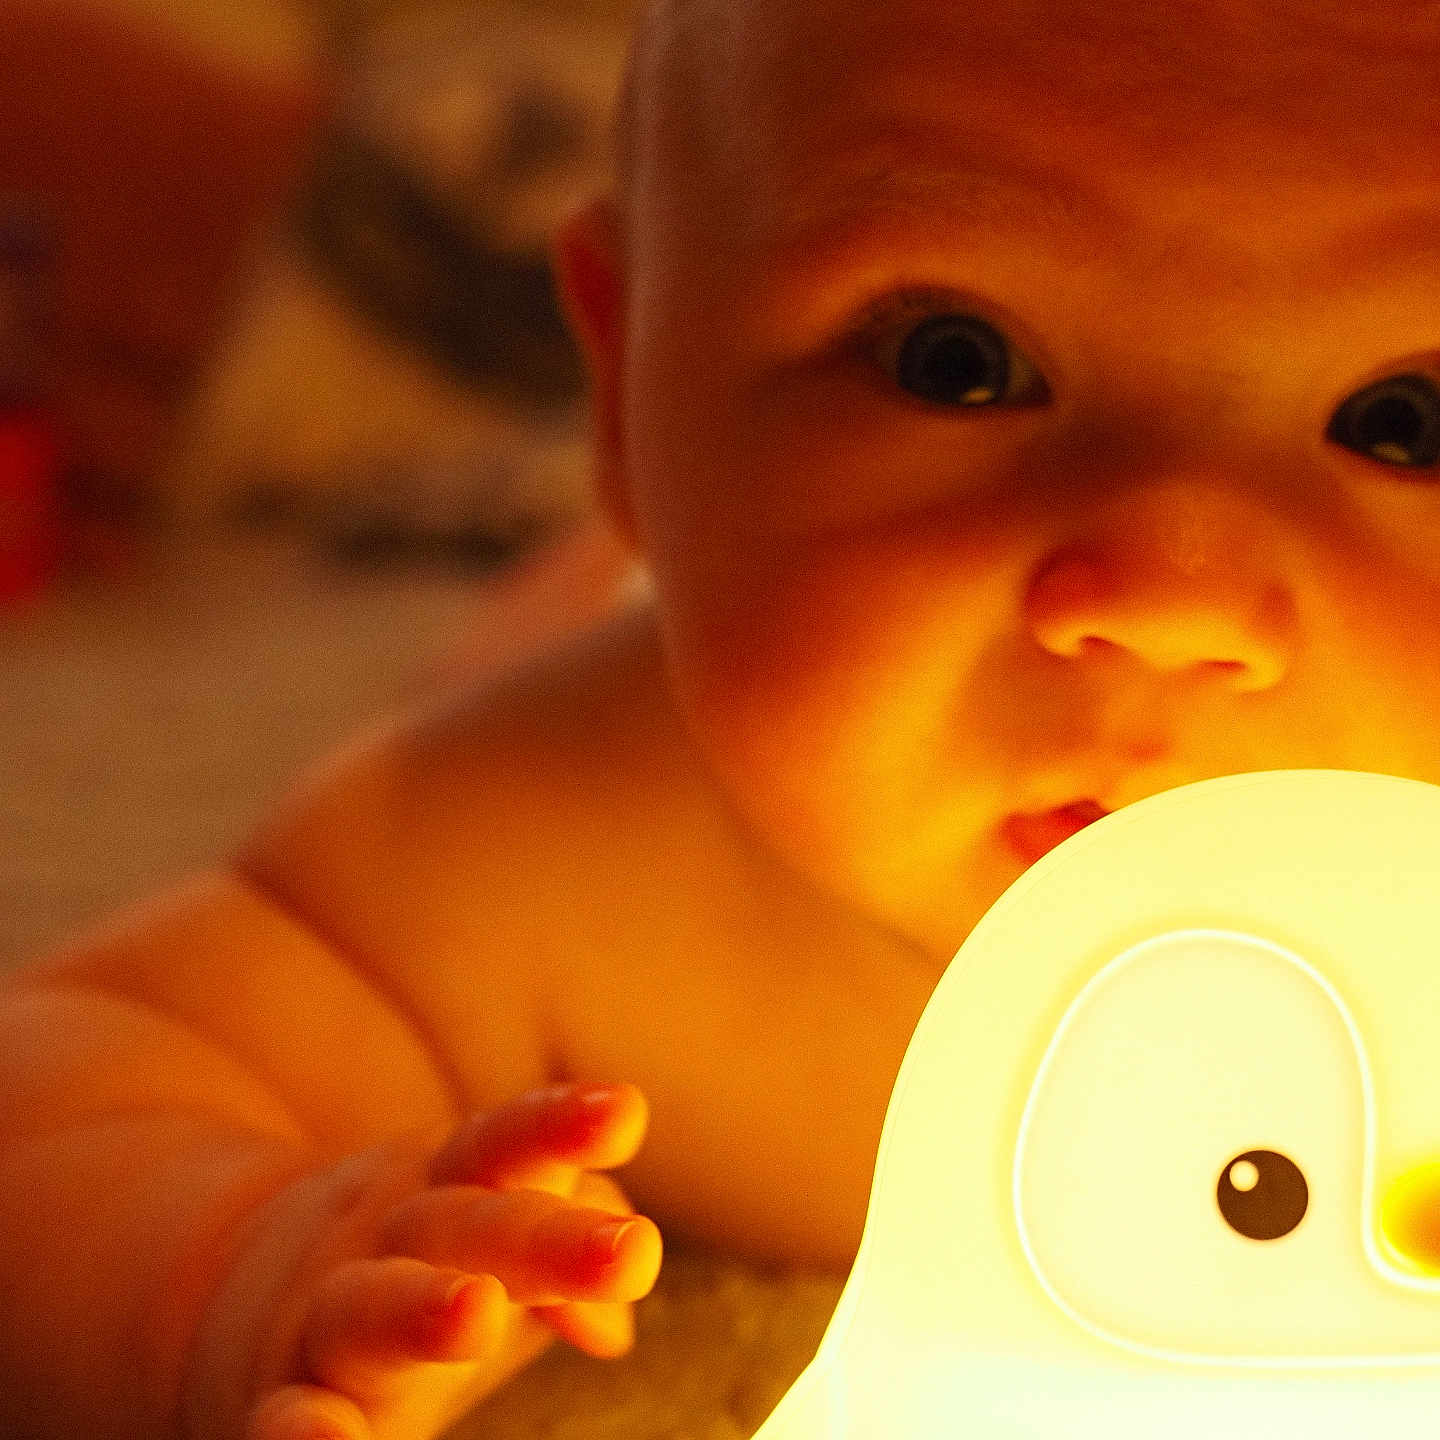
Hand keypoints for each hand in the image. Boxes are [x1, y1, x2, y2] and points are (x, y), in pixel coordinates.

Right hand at [188, 1083, 660, 1439]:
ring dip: (421, 1308)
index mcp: (453, 1181)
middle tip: (634, 1251)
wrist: (214, 1280)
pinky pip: (282, 1416)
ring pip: (369, 1308)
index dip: (564, 1125)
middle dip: (548, 1237)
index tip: (626, 1112)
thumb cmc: (416, 1253)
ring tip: (478, 1313)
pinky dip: (299, 1434)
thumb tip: (614, 1331)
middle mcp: (393, 1234)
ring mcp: (329, 1315)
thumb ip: (573, 1243)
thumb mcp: (495, 1226)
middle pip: (469, 1224)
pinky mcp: (278, 1399)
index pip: (510, 1141)